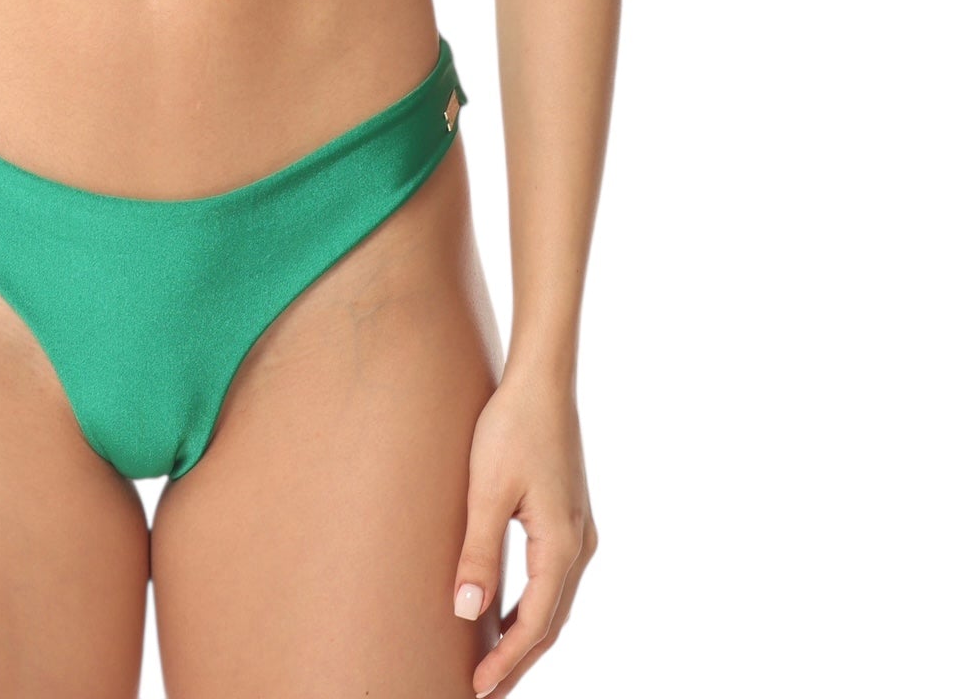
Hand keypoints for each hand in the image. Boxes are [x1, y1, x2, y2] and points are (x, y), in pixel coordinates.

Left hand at [451, 367, 598, 694]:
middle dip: (519, 659)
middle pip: (550, 622)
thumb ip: (478, 554)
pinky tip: (505, 608)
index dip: (507, 661)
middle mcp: (579, 545)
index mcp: (561, 546)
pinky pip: (552, 577)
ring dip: (526, 634)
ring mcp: (578, 530)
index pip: (534, 624)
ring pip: (554, 601)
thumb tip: (467, 613)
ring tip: (492, 661)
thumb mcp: (486, 491)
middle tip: (484, 690)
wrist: (542, 378)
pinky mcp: (568, 515)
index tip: (477, 688)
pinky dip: (531, 604)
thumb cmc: (511, 427)